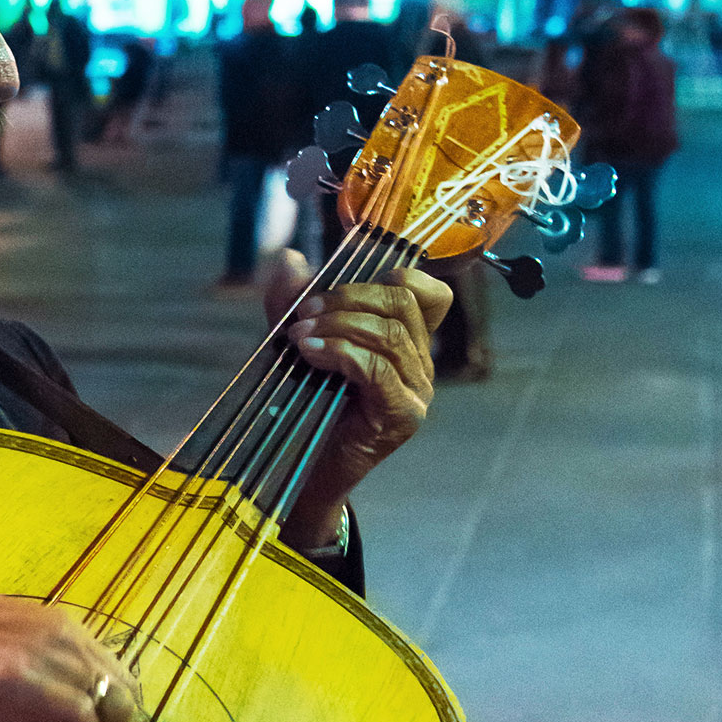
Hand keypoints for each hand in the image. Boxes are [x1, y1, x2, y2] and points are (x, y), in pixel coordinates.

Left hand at [263, 250, 452, 547]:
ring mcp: (417, 390)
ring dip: (337, 325)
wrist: (305, 463)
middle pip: (403, 304)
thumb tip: (289, 258)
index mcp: (407, 340)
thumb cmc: (306, 400)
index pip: (431, 294)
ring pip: (389, 334)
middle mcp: (421, 363)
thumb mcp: (298, 339)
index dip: (396, 276)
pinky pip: (378, 369)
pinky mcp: (402, 414)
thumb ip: (294, 300)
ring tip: (298, 334)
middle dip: (349, 297)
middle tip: (304, 311)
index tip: (342, 283)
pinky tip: (309, 352)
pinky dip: (339, 352)